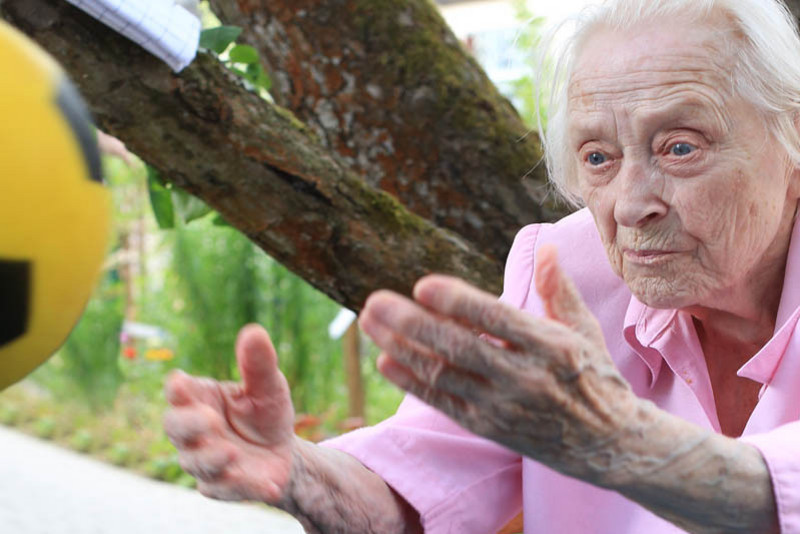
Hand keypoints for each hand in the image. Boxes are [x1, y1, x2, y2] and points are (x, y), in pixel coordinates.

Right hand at [163, 324, 295, 501]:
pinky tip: (270, 486)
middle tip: (210, 420)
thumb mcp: (269, 387)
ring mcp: (203, 461)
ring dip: (214, 458)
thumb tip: (254, 332)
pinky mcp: (220, 487)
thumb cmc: (265, 413)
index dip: (177, 390)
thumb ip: (258, 364)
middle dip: (189, 424)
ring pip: (197, 462)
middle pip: (175, 428)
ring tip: (232, 452)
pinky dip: (249, 487)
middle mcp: (194, 431)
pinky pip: (229, 489)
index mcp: (200, 398)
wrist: (284, 454)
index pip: (179, 392)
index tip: (180, 384)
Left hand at [359, 245, 637, 482]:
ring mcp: (504, 407)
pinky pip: (443, 403)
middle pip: (459, 348)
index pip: (497, 321)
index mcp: (552, 347)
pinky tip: (384, 361)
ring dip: (401, 349)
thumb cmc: (595, 376)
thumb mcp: (584, 330)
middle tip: (374, 301)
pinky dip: (412, 383)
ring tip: (368, 323)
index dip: (458, 303)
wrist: (609, 445)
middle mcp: (526, 379)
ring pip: (443, 375)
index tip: (422, 284)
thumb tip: (547, 248)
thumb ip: (559, 290)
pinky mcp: (489, 428)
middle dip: (412, 324)